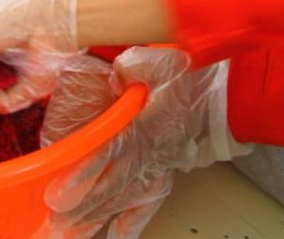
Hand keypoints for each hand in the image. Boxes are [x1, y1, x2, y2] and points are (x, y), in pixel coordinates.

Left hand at [39, 48, 246, 237]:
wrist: (228, 94)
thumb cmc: (195, 78)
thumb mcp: (160, 62)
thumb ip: (131, 69)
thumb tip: (115, 76)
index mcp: (149, 125)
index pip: (111, 153)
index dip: (85, 174)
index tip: (60, 193)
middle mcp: (153, 151)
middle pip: (112, 185)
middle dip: (83, 207)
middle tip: (56, 222)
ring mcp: (160, 164)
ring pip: (125, 198)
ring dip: (98, 217)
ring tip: (73, 233)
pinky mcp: (167, 169)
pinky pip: (149, 200)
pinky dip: (134, 220)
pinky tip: (118, 235)